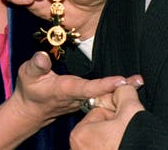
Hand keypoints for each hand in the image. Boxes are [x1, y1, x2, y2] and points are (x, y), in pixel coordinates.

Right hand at [12, 51, 140, 123]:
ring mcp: (81, 101)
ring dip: (121, 90)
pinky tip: (125, 86)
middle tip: (140, 81)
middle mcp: (77, 97)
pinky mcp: (82, 100)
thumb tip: (43, 56)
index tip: (121, 80)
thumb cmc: (29, 89)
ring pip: (103, 96)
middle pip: (102, 94)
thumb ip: (37, 65)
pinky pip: (100, 97)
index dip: (105, 85)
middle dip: (121, 89)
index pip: (88, 88)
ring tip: (138, 81)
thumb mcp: (27, 74)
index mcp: (66, 90)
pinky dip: (113, 91)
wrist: (30, 111)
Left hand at [70, 84, 144, 149]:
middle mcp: (78, 149)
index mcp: (79, 134)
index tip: (124, 123)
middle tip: (127, 134)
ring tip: (128, 142)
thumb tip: (124, 87)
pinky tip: (127, 146)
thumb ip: (124, 91)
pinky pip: (106, 148)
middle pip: (101, 127)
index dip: (116, 114)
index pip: (100, 112)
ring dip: (117, 139)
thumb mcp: (130, 108)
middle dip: (115, 128)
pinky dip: (116, 146)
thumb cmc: (133, 142)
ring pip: (105, 140)